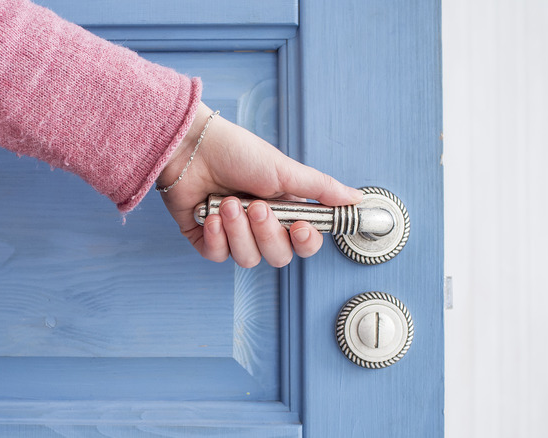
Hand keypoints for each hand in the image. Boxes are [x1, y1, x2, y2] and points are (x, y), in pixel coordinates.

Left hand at [157, 102, 362, 267]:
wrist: (191, 147)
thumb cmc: (236, 152)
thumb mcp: (284, 170)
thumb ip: (321, 188)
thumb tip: (357, 199)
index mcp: (283, 210)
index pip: (303, 243)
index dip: (304, 242)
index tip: (300, 227)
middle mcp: (259, 226)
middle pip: (277, 256)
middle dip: (265, 233)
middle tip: (255, 205)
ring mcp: (232, 234)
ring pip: (247, 259)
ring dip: (238, 230)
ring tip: (227, 203)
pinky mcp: (205, 238)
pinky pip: (217, 255)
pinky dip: (215, 236)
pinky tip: (210, 214)